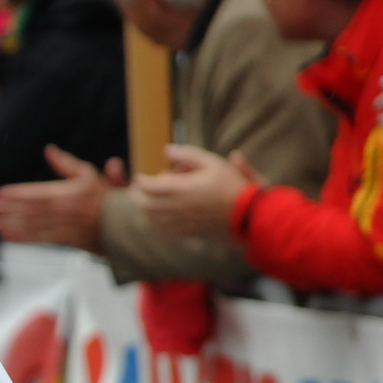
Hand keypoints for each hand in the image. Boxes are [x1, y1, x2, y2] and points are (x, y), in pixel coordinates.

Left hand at [0, 144, 125, 251]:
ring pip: (32, 226)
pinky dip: (23, 238)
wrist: (123, 224)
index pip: (37, 193)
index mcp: (68, 193)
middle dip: (5, 210)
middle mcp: (63, 211)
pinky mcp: (64, 240)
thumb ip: (66, 164)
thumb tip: (49, 149)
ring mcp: (63, 227)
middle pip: (29, 210)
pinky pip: (40, 239)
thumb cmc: (104, 196)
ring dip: (8, 225)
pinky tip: (7, 236)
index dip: (17, 194)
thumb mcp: (88, 175)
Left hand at [131, 144, 259, 239]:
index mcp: (181, 189)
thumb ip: (188, 155)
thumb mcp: (213, 162)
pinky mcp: (188, 232)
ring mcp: (181, 222)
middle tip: (136, 189)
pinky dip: (155, 224)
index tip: (139, 176)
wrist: (246, 213)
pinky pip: (163, 232)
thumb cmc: (231, 185)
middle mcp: (177, 207)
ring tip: (147, 201)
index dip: (140, 181)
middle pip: (144, 204)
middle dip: (136, 195)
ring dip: (145, 210)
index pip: (148, 186)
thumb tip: (167, 150)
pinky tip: (158, 218)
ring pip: (151, 219)